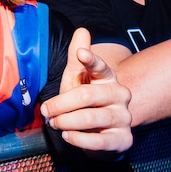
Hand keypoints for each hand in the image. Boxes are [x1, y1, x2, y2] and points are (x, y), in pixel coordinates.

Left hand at [41, 27, 132, 155]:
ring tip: (55, 124)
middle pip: (87, 95)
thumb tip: (82, 30)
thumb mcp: (76, 78)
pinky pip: (99, 141)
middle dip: (60, 104)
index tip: (80, 53)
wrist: (100, 132)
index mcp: (108, 77)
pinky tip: (68, 136)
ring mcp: (124, 117)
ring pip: (91, 118)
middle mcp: (120, 95)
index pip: (100, 66)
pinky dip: (79, 139)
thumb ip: (75, 58)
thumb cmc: (85, 101)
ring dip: (66, 122)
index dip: (90, 60)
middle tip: (46, 111)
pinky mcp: (123, 139)